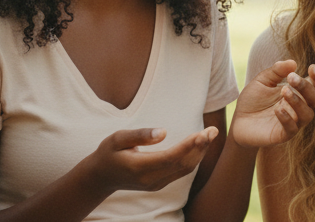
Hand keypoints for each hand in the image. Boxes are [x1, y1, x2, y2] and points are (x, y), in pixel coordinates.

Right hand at [87, 126, 217, 193]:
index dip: (189, 145)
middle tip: (213, 130)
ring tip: (211, 134)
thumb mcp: (117, 139)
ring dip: (200, 152)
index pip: (170, 158)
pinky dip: (193, 158)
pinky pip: (181, 171)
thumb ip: (140, 135)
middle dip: (200, 147)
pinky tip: (200, 144)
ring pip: (184, 169)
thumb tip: (163, 132)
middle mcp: (150, 179)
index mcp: (139, 167)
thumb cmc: (109, 152)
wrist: (102, 177)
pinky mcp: (160, 184)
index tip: (203, 132)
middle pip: (182, 164)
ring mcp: (156, 184)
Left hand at [230, 60, 314, 147]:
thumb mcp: (262, 80)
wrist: (237, 121)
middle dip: (306, 87)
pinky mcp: (283, 135)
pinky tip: (277, 109)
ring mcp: (293, 122)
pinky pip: (292, 129)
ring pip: (307, 114)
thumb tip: (293, 63)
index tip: (311, 67)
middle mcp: (300, 107)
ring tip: (283, 91)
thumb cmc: (253, 100)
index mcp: (299, 92)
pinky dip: (287, 118)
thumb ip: (276, 71)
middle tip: (291, 78)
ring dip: (298, 102)